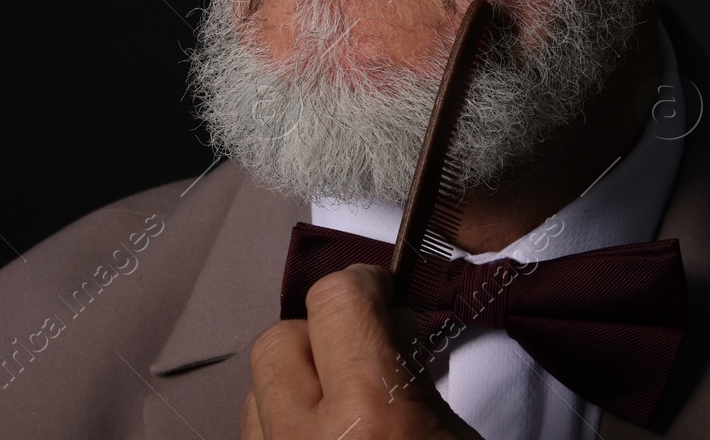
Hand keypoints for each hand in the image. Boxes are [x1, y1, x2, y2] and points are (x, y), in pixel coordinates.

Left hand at [241, 264, 484, 438]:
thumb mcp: (456, 435)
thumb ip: (413, 371)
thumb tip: (387, 322)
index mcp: (369, 415)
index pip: (336, 299)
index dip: (364, 285)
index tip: (384, 293)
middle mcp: (304, 437)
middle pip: (281, 336)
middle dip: (323, 332)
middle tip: (365, 353)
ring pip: (256, 385)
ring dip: (296, 378)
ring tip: (340, 399)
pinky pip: (253, 428)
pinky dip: (281, 418)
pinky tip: (319, 431)